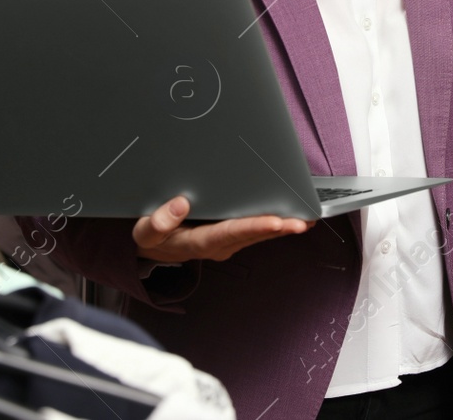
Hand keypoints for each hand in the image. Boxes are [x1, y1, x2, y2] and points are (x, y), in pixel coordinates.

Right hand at [133, 195, 314, 263]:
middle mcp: (217, 245)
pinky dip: (275, 224)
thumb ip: (158, 222)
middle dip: (278, 228)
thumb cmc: (151, 236)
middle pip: (251, 235)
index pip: (229, 233)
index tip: (275, 222)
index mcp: (197, 242)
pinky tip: (293, 217)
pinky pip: (256, 231)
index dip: (253, 227)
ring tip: (308, 218)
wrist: (152, 247)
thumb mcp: (144, 231)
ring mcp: (226, 242)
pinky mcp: (231, 236)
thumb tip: (180, 204)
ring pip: (258, 234)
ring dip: (282, 227)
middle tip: (303, 221)